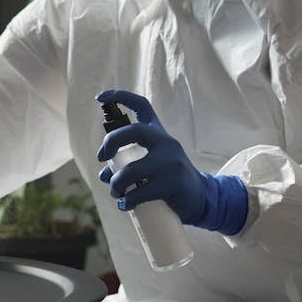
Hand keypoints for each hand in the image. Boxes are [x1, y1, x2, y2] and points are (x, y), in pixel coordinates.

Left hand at [95, 89, 247, 235]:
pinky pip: (140, 192)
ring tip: (115, 192)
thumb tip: (103, 174)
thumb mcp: (154, 162)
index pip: (142, 106)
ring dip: (115, 184)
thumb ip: (129, 162)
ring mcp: (170, 162)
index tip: (100, 97)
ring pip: (130, 170)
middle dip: (111, 142)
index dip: (120, 97)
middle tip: (101, 158)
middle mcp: (166, 142)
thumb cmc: (169, 179)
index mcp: (160, 134)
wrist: (202, 197)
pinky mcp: (172, 184)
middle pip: (133, 131)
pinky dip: (127, 200)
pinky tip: (124, 204)